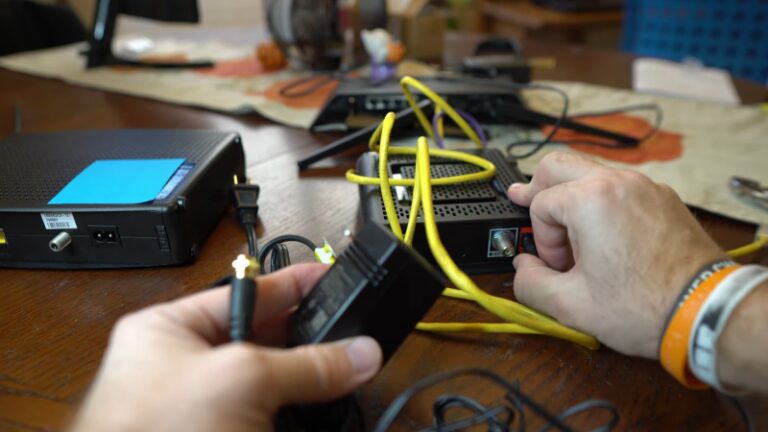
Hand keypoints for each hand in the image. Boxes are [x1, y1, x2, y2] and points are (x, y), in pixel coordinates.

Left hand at [71, 264, 381, 431]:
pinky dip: (296, 415)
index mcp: (168, 331)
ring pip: (268, 384)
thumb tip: (356, 354)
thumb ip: (304, 364)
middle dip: (305, 336)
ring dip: (305, 380)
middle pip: (260, 338)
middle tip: (349, 329)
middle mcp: (183, 367)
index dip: (291, 284)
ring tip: (345, 369)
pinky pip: (267, 417)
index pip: (244, 293)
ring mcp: (201, 410)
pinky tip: (323, 409)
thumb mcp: (241, 380)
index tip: (328, 278)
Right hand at [507, 152, 725, 357]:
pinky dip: (602, 202)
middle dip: (540, 192)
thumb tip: (523, 268)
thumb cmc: (646, 306)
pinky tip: (603, 234)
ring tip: (570, 231)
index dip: (541, 238)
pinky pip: (620, 186)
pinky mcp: (663, 198)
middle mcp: (618, 182)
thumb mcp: (571, 305)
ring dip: (572, 197)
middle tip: (528, 207)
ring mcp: (645, 186)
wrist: (705, 311)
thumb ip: (530, 283)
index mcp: (591, 201)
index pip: (540, 203)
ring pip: (590, 171)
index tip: (556, 265)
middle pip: (558, 165)